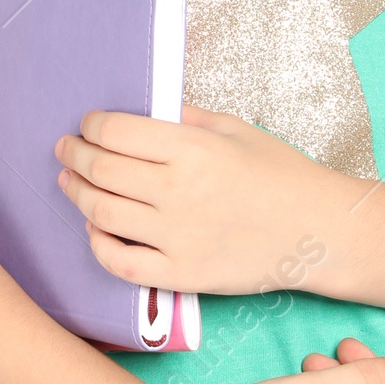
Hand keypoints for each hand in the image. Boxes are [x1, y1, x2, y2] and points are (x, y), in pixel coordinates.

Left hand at [55, 104, 337, 296]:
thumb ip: (186, 117)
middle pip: (101, 170)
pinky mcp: (181, 275)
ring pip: (102, 213)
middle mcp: (178, 192)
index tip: (87, 124)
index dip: (92, 125)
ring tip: (69, 182)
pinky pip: (121, 263)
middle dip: (74, 154)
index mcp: (193, 149)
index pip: (117, 131)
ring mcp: (177, 237)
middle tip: (66, 149)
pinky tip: (94, 228)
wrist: (318, 231)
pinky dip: (98, 244)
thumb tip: (144, 108)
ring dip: (77, 194)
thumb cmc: (280, 174)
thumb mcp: (235, 130)